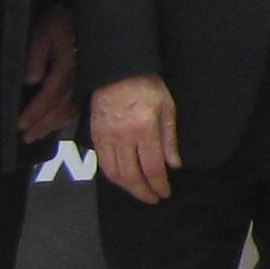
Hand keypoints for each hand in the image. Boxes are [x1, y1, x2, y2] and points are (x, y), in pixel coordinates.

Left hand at [18, 3, 79, 142]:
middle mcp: (79, 78)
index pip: (49, 96)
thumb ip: (36, 56)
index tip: (20, 125)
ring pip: (71, 108)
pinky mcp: (89, 79)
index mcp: (66, 67)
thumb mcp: (44, 32)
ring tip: (38, 134)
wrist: (93, 14)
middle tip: (27, 138)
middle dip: (43, 124)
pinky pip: (78, 103)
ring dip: (54, 124)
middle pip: (61, 107)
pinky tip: (58, 121)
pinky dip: (66, 116)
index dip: (35, 112)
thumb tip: (31, 81)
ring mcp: (86, 80)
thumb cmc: (63, 20)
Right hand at [90, 72, 178, 202]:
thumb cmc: (148, 86)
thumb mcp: (168, 108)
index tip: (165, 193)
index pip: (153, 167)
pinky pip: (102, 163)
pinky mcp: (95, 135)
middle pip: (132, 175)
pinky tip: (123, 179)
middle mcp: (124, 136)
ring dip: (128, 188)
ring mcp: (106, 137)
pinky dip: (113, 176)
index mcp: (145, 128)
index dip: (159, 184)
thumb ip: (169, 139)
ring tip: (140, 191)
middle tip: (153, 198)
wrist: (118, 70)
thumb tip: (174, 166)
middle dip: (143, 192)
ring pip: (114, 173)